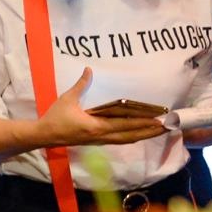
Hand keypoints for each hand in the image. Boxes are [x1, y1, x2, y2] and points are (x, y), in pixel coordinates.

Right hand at [35, 68, 169, 147]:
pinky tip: (139, 135)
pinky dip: (132, 137)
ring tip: (158, 131)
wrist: (44, 135)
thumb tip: (89, 69)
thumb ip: (81, 85)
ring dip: (143, 135)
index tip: (158, 120)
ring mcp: (100, 140)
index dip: (143, 122)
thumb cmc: (55, 118)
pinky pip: (119, 140)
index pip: (125, 124)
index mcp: (96, 126)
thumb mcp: (67, 99)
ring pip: (127, 139)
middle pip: (131, 135)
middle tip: (167, 127)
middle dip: (149, 131)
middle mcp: (102, 135)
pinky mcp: (96, 141)